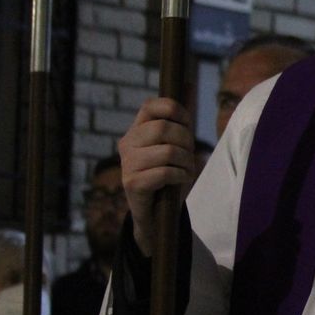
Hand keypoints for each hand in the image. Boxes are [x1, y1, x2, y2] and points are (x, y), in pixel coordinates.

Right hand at [117, 98, 196, 255]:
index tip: (187, 124)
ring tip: (185, 170)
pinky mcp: (131, 183)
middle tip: (188, 156)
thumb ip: (178, 129)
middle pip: (164, 128)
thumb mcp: (174, 148)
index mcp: (136, 130)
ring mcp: (127, 163)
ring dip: (186, 162)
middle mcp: (127, 143)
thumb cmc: (168, 177)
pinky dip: (180, 176)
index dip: (174, 110)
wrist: (155, 213)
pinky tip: (180, 180)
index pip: (150, 106)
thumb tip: (187, 102)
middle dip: (186, 141)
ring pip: (168, 151)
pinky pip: (165, 172)